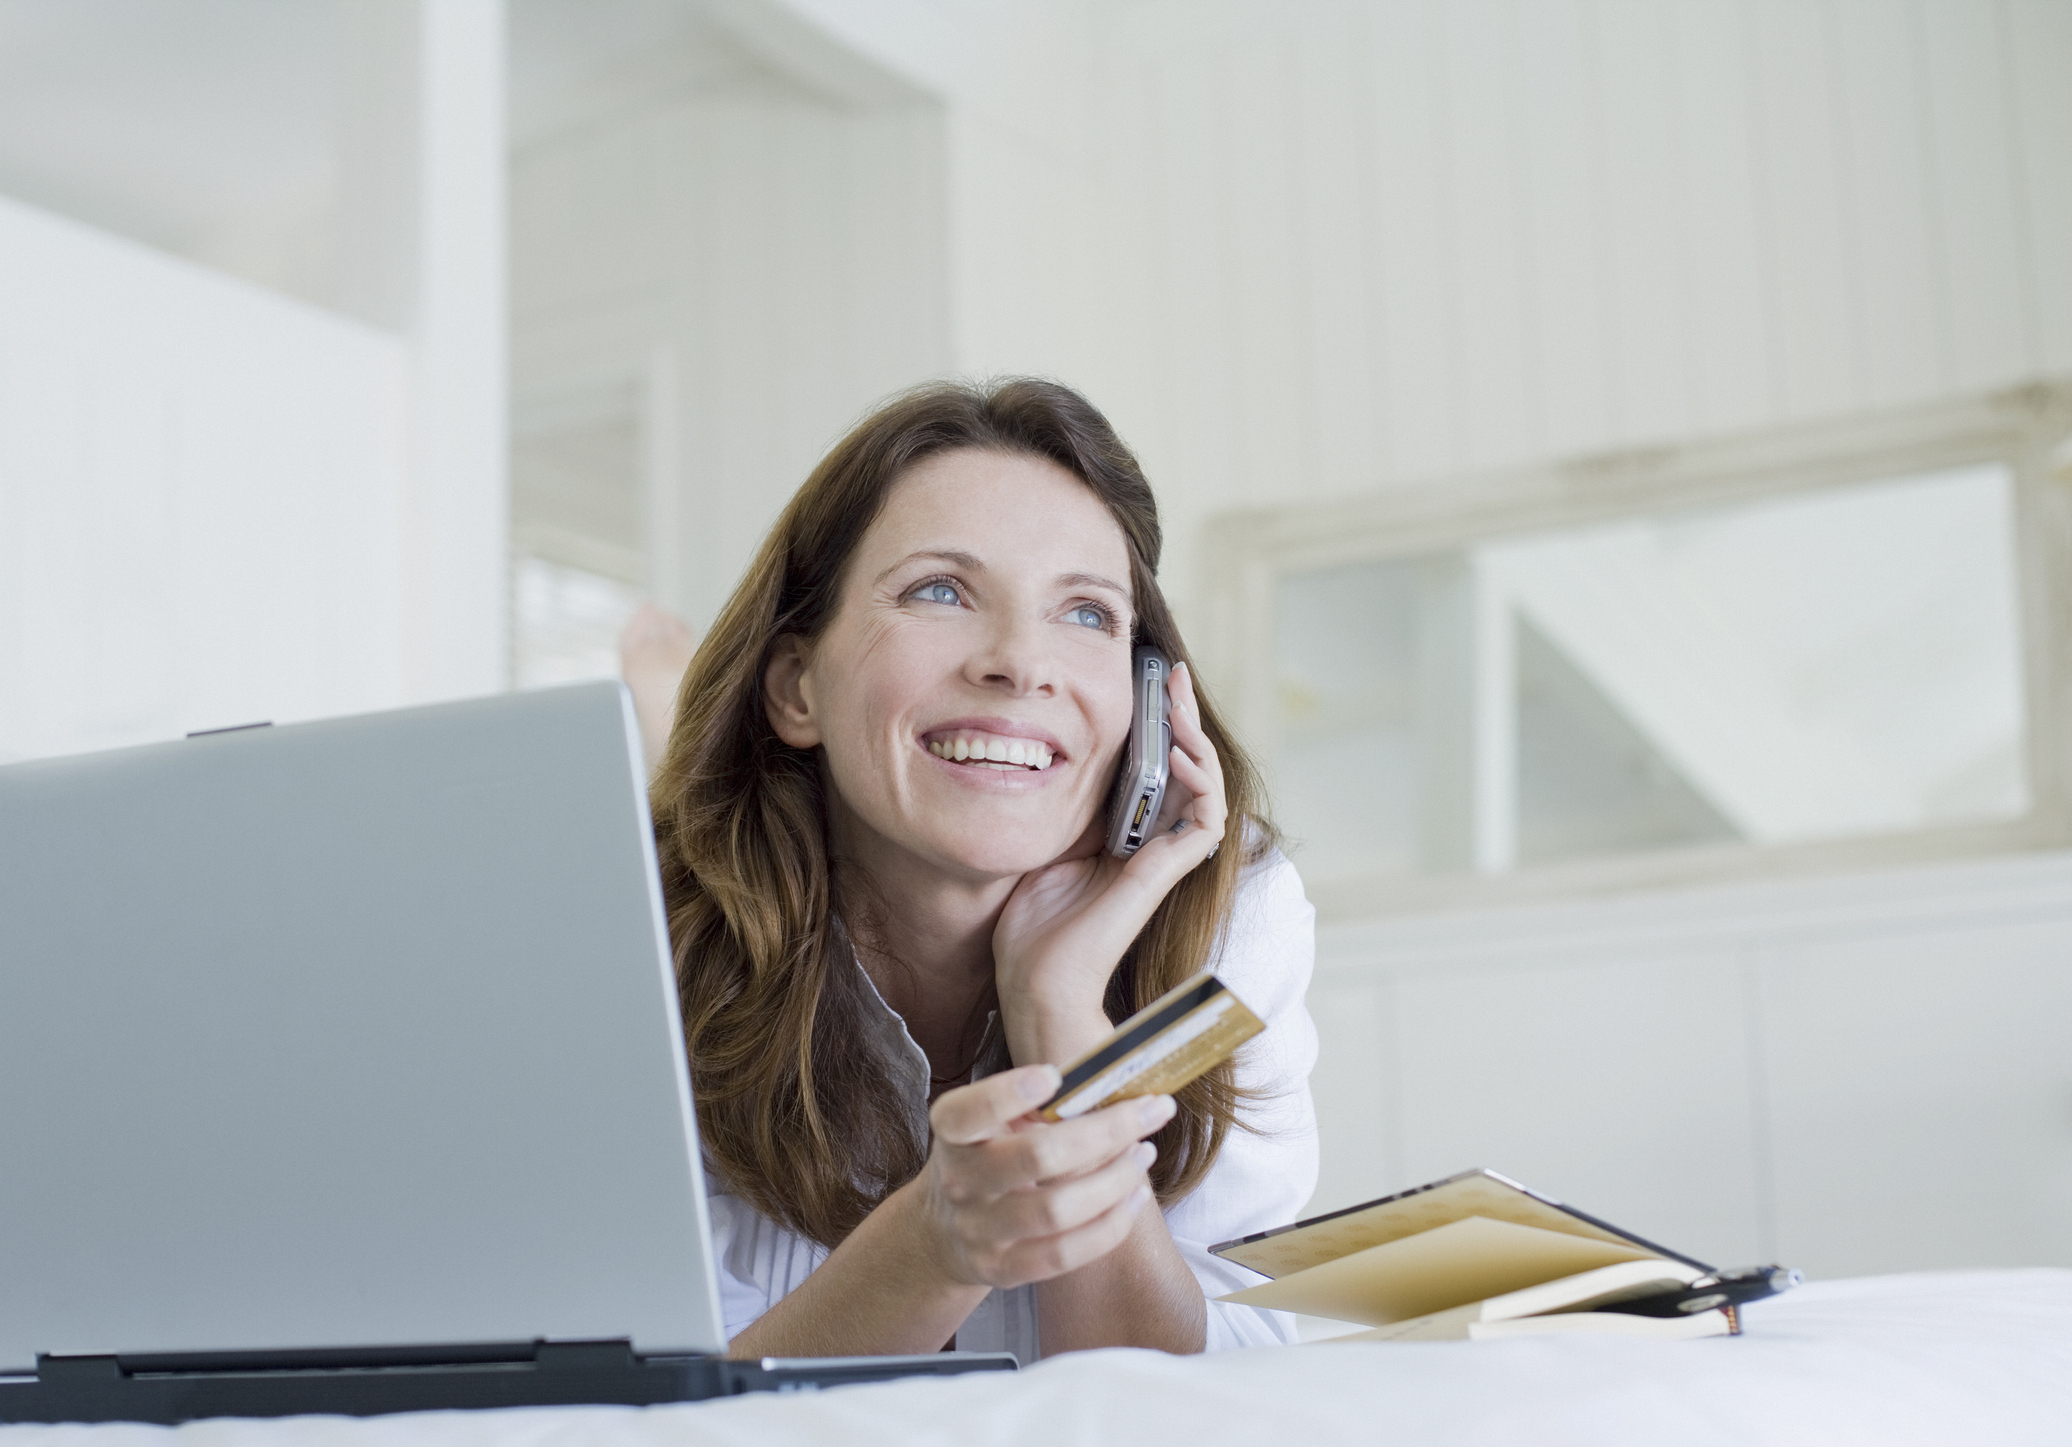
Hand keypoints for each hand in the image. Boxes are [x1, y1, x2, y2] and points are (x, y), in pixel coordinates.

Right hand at [909, 1064, 1174, 1290]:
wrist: (945, 1233)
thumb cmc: (985, 1159)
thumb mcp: (990, 1124)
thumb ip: (1032, 1104)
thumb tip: (1109, 1079)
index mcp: (953, 1134)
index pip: (969, 1112)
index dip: (1009, 1093)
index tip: (1055, 1076)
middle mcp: (960, 1182)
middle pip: (1037, 1156)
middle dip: (1106, 1131)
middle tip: (1150, 1111)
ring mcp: (980, 1231)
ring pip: (1057, 1209)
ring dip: (1115, 1179)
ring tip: (1144, 1153)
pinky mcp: (1003, 1269)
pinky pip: (1066, 1254)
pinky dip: (1111, 1224)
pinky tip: (1134, 1196)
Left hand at [992, 661, 1227, 1064]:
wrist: (1035, 977)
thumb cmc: (1031, 923)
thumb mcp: (1043, 842)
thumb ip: (1060, 806)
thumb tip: (1041, 753)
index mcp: (1122, 835)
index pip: (1157, 768)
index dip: (1160, 724)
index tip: (1152, 681)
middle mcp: (1149, 842)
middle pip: (1187, 768)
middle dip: (1184, 716)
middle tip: (1174, 674)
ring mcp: (1161, 857)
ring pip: (1207, 787)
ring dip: (1198, 741)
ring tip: (1177, 706)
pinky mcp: (1166, 873)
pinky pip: (1207, 820)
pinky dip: (1202, 784)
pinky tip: (1180, 755)